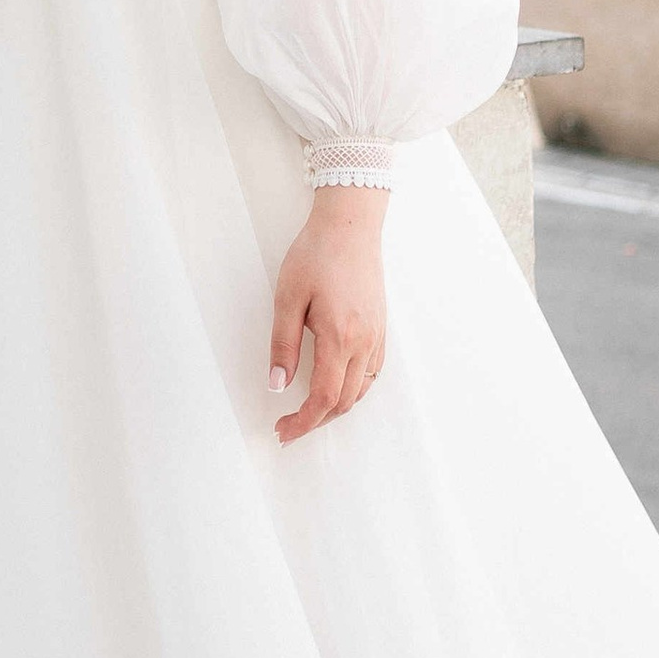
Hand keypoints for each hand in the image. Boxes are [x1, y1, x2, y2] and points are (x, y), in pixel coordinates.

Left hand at [269, 187, 387, 444]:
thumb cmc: (316, 255)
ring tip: (308, 411)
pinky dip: (353, 390)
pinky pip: (371, 374)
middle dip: (315, 421)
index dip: (303, 422)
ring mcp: (377, 337)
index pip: (323, 397)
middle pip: (343, 402)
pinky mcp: (381, 329)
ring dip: (335, 408)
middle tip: (288, 427)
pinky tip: (335, 385)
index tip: (283, 431)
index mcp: (340, 337)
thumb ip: (283, 345)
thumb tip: (277, 385)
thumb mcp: (287, 298)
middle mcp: (364, 343)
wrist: (350, 225)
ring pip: (360, 391)